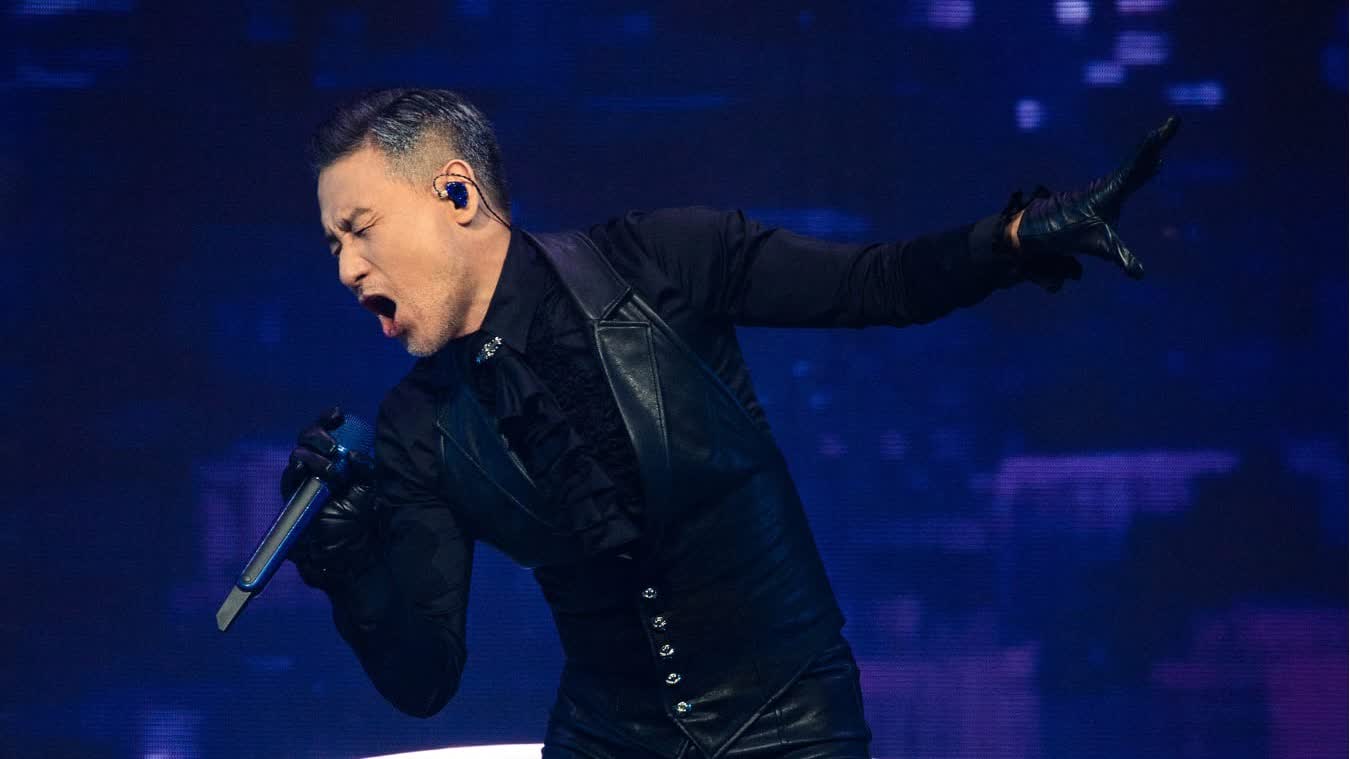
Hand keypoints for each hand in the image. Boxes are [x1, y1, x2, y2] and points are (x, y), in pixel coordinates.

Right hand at [280, 406, 380, 588]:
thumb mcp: (368, 488)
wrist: (347, 548)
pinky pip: (290, 476)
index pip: (327, 430)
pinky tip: (303, 468)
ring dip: (313, 456)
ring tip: (330, 470)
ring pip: (298, 453)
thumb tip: (354, 455)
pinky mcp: (293, 494)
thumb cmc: (358, 516)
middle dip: (318, 434)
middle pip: (307, 436)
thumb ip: (365, 468)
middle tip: (332, 446)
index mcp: (335, 457)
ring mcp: (303, 478)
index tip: (338, 415)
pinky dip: (297, 469)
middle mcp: (317, 464)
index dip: (328, 418)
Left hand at [1011, 115, 1181, 288]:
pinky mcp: (1109, 194)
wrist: (1044, 229)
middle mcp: (1112, 184)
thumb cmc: (1069, 233)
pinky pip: (1133, 174)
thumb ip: (1121, 257)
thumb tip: (1140, 275)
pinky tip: (1156, 164)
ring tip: (1166, 134)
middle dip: (1157, 140)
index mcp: (1112, 189)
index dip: (1150, 147)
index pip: (1137, 165)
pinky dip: (1146, 165)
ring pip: (1136, 164)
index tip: (1162, 129)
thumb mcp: (1098, 245)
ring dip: (1152, 150)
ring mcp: (1111, 187)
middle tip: (1173, 121)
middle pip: (1139, 157)